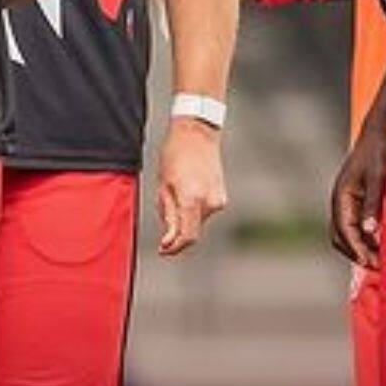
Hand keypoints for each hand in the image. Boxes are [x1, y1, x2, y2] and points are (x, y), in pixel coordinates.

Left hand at [156, 116, 227, 255]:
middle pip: (192, 230)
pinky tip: (183, 191)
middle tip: (163, 208)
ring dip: (183, 217)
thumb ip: (168, 214)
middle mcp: (210, 202)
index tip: (164, 250)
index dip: (174, 247)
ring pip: (197, 221)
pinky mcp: (222, 198)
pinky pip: (203, 212)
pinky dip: (191, 209)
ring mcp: (218, 200)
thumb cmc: (174, 155)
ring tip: (172, 191)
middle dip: (175, 230)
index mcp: (192, 198)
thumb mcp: (163, 185)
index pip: (187, 236)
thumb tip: (169, 240)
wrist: (197, 134)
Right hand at [333, 125, 385, 269]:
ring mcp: (346, 202)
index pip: (345, 230)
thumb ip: (373, 206)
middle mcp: (340, 201)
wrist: (378, 135)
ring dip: (359, 248)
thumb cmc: (378, 155)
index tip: (372, 264)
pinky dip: (363, 238)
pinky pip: (353, 225)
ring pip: (345, 233)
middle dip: (356, 253)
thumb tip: (370, 232)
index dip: (357, 249)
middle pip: (340, 236)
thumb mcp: (378, 180)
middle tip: (377, 266)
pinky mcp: (354, 201)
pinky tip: (377, 243)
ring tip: (378, 259)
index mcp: (342, 197)